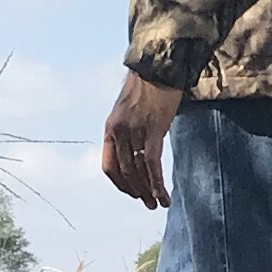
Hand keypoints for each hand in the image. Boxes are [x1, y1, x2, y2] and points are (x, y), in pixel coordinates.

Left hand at [100, 70, 181, 206]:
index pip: (108, 166)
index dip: (119, 184)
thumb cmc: (148, 87)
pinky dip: (157, 182)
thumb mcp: (129, 111)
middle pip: (125, 172)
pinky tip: (163, 194)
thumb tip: (138, 150)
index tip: (132, 193)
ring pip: (139, 170)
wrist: (159, 66)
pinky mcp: (153, 129)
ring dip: (148, 191)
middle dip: (136, 191)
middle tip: (148, 204)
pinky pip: (152, 163)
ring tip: (157, 204)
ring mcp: (135, 131)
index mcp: (110, 129)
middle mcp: (119, 132)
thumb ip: (129, 130)